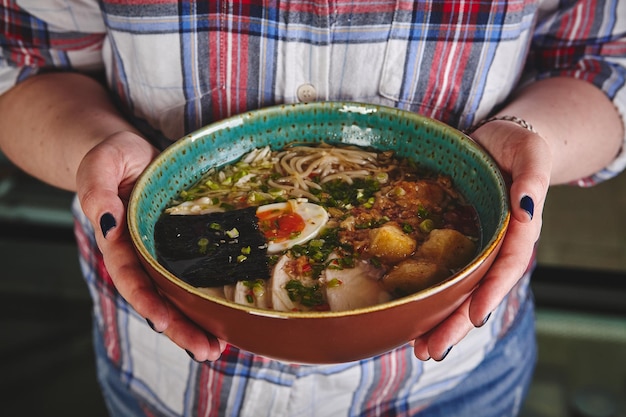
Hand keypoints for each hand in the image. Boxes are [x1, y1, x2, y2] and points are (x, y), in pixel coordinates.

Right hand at [76, 131, 225, 361]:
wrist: (130, 151)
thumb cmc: (111, 155)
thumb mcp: (99, 166)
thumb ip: (96, 194)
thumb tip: (107, 228)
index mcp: (117, 241)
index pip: (129, 277)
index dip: (146, 301)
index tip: (163, 323)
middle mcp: (141, 253)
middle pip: (158, 297)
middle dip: (180, 327)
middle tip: (208, 351)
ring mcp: (163, 251)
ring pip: (178, 293)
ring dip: (197, 321)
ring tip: (221, 346)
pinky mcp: (184, 243)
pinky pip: (196, 272)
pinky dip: (209, 295)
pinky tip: (229, 312)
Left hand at [412, 122, 551, 360]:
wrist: (498, 143)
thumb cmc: (517, 147)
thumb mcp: (530, 155)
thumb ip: (532, 180)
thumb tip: (526, 209)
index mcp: (519, 230)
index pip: (507, 267)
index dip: (490, 292)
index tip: (474, 317)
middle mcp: (497, 247)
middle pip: (479, 292)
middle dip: (457, 324)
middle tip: (430, 351)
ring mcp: (476, 248)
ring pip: (460, 291)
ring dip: (440, 320)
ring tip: (418, 348)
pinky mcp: (455, 242)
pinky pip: (444, 273)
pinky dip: (429, 295)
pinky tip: (410, 313)